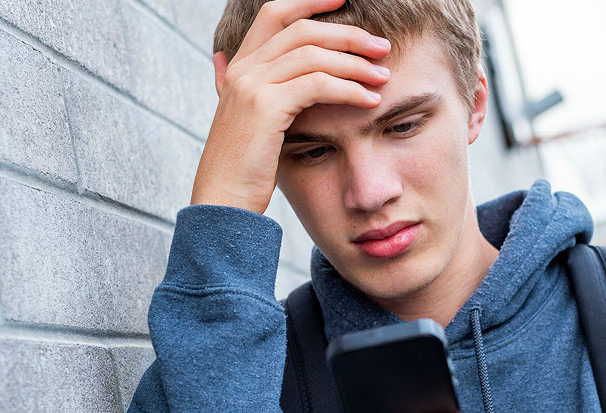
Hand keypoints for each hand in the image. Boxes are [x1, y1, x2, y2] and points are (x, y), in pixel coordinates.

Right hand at [190, 0, 390, 213]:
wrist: (224, 200)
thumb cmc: (241, 167)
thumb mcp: (239, 118)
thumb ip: (234, 87)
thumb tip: (223, 60)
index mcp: (238, 66)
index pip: (276, 13)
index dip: (310, 1)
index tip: (344, 1)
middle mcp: (242, 69)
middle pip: (302, 29)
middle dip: (347, 34)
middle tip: (381, 47)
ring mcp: (251, 85)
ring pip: (313, 54)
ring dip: (355, 63)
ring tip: (382, 76)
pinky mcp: (265, 107)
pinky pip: (318, 84)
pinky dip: (349, 89)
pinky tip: (369, 100)